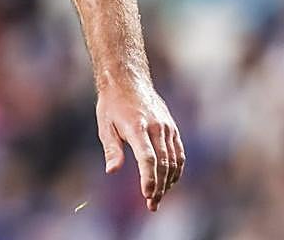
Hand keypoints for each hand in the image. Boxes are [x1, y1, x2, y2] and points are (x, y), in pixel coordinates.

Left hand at [96, 80, 184, 210]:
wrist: (128, 79)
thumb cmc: (112, 103)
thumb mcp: (105, 124)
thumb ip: (111, 149)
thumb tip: (112, 171)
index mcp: (137, 127)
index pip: (147, 158)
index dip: (149, 178)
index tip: (147, 195)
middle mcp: (156, 127)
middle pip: (163, 163)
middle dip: (159, 187)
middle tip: (151, 204)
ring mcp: (167, 127)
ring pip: (173, 161)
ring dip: (168, 181)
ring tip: (158, 196)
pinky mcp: (172, 128)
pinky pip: (178, 153)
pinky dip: (176, 169)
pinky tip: (169, 181)